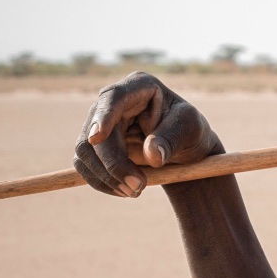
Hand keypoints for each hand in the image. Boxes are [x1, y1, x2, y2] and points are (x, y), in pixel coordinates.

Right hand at [74, 71, 222, 196]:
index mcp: (139, 86)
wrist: (184, 149)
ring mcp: (98, 122)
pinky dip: (102, 182)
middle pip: (95, 132)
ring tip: (135, 191)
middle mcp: (113, 101)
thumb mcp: (191, 130)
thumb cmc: (190, 131)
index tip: (97, 138)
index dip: (103, 117)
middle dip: (113, 163)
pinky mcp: (93, 145)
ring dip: (107, 177)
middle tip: (137, 187)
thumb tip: (152, 155)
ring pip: (85, 152)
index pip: (114, 97)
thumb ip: (172, 138)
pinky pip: (85, 165)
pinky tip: (124, 191)